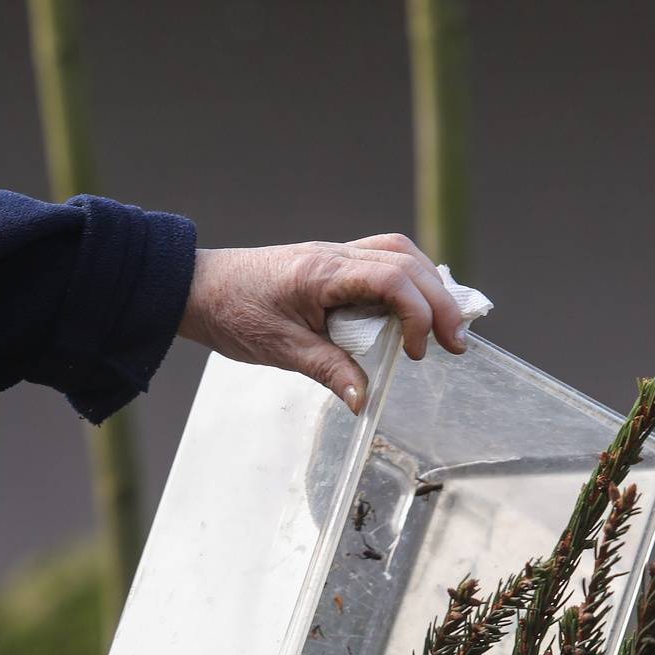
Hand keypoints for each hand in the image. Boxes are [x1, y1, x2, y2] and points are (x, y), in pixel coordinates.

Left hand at [177, 233, 468, 414]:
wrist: (199, 289)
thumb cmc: (234, 313)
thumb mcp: (280, 350)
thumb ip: (327, 371)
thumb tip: (363, 400)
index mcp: (324, 272)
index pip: (392, 280)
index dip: (418, 315)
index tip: (416, 354)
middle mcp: (336, 255)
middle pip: (408, 263)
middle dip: (439, 302)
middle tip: (455, 344)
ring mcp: (336, 255)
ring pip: (400, 254)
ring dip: (429, 286)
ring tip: (445, 324)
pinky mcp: (332, 263)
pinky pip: (383, 259)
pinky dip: (408, 280)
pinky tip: (415, 306)